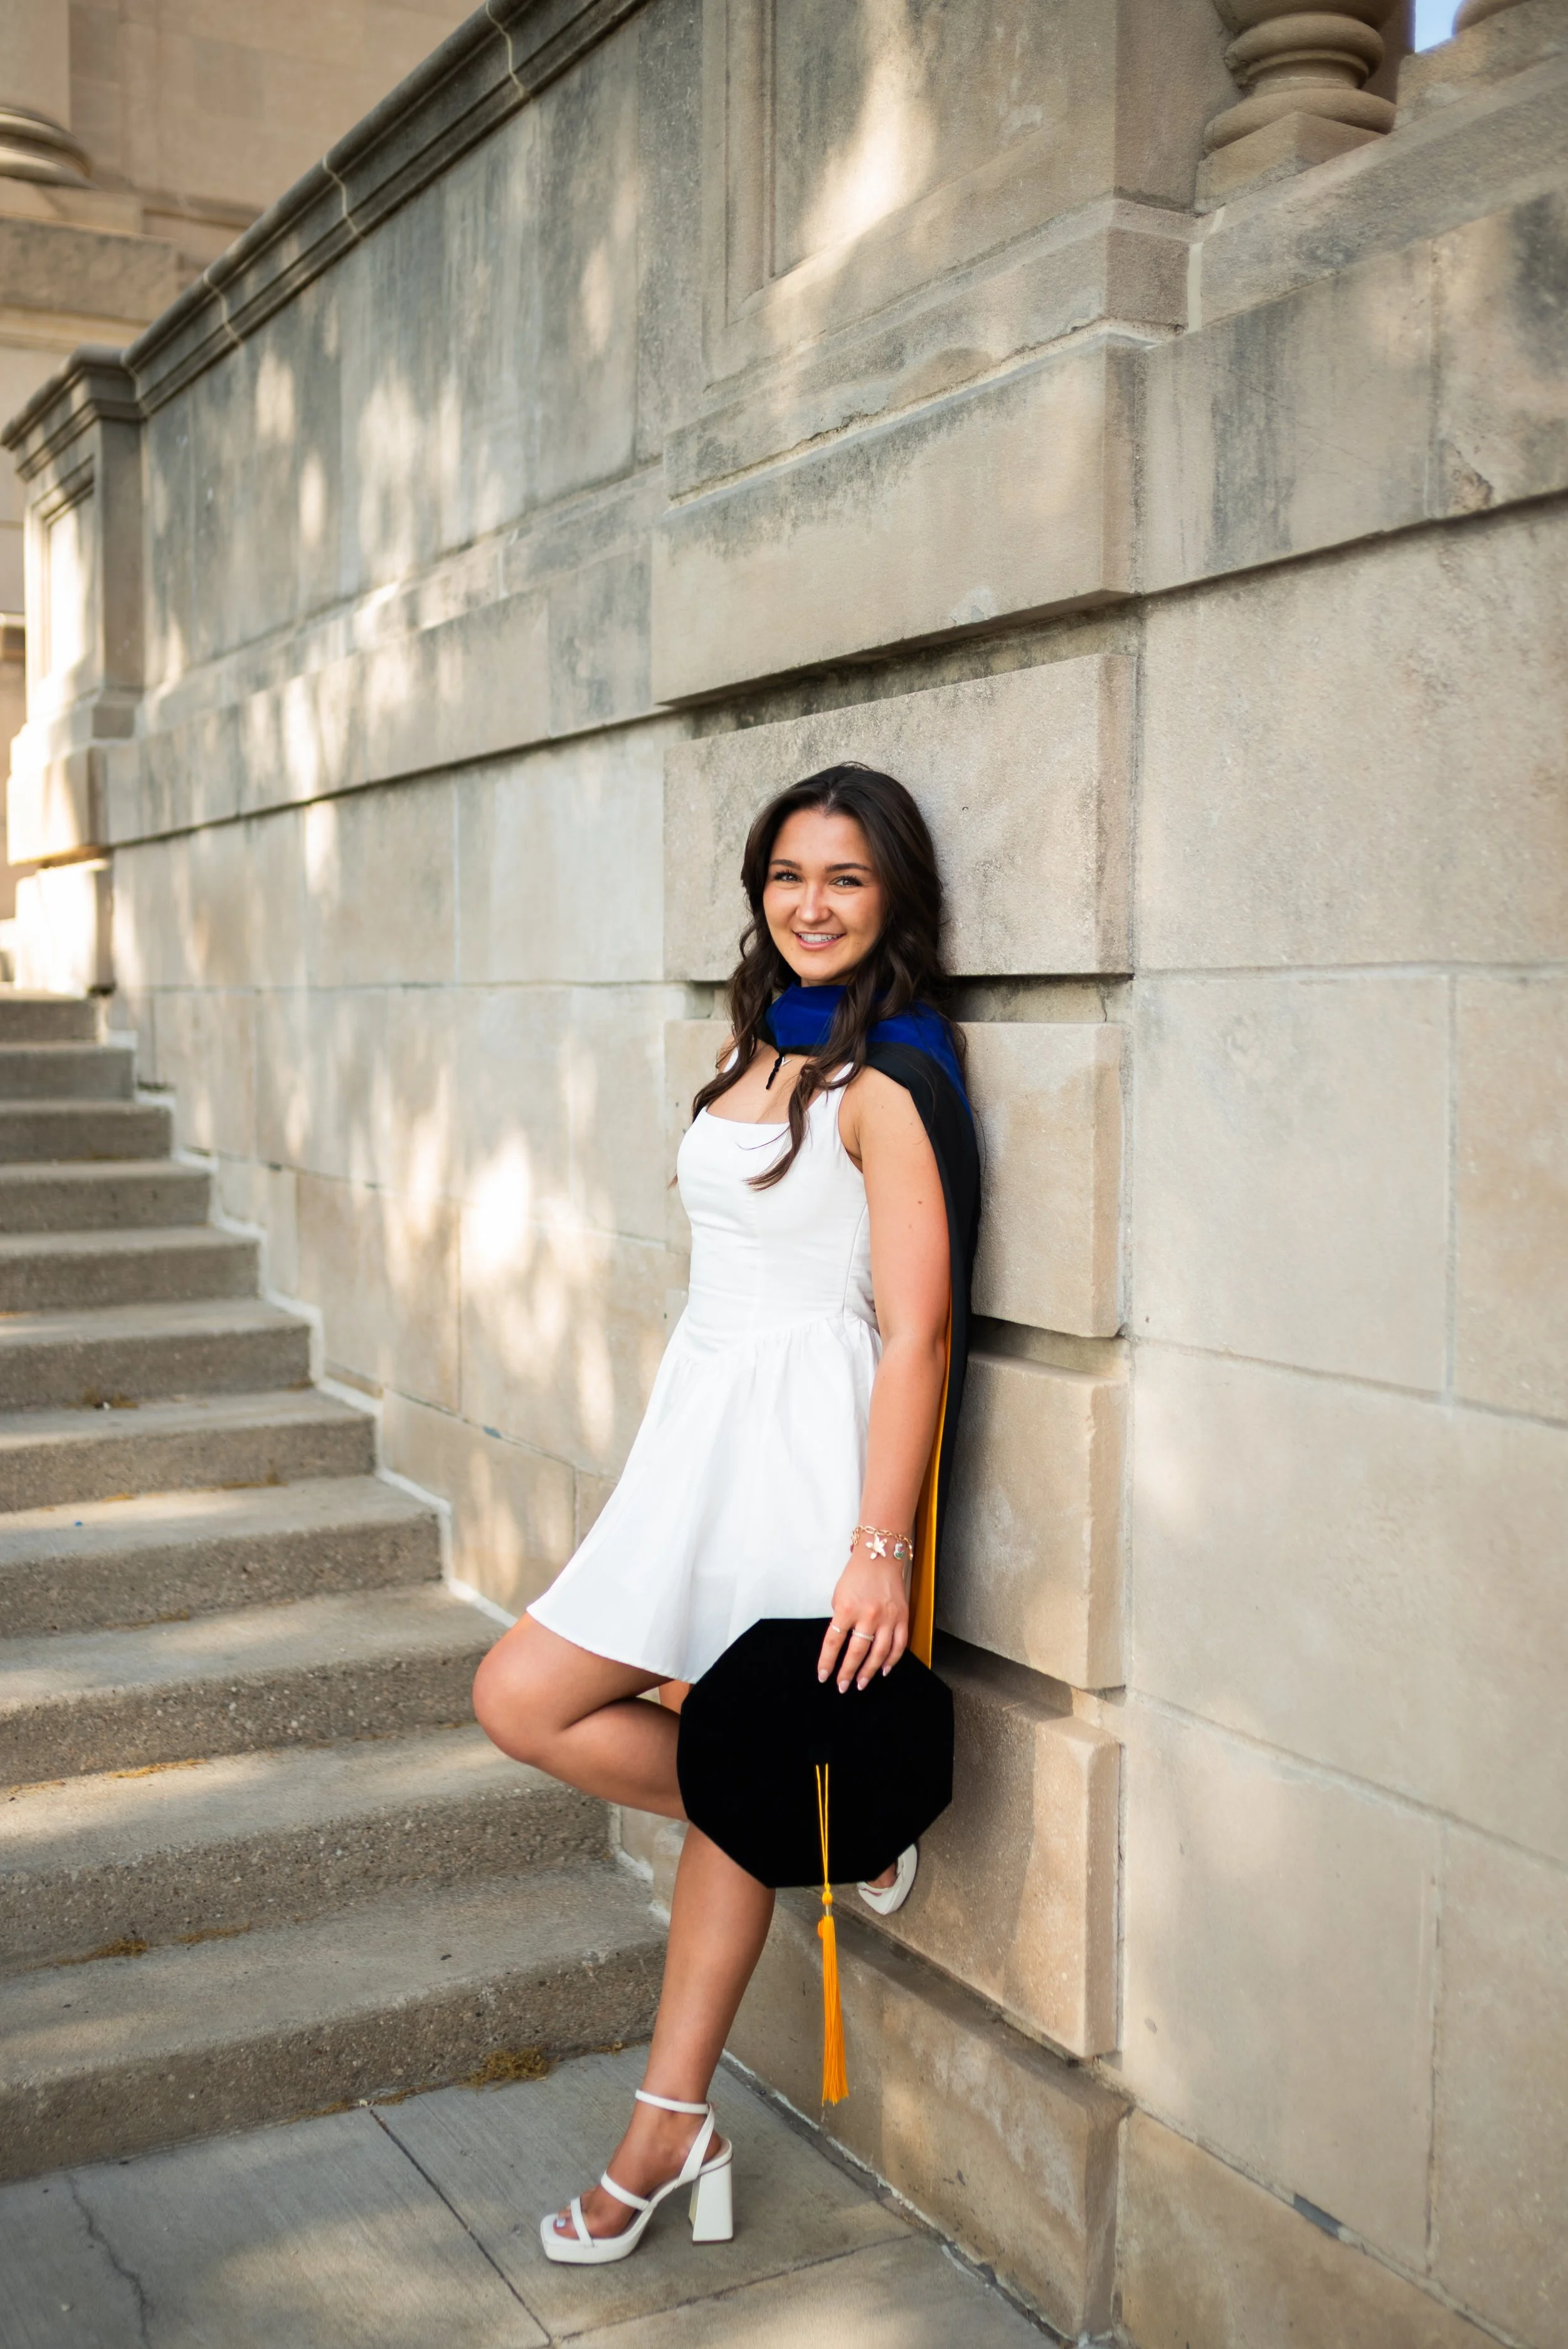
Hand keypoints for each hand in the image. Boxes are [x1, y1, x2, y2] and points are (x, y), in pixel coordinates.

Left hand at [817, 1541, 909, 1691]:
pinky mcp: (902, 1617)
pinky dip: (892, 1660)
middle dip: (848, 1673)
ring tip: (861, 1684)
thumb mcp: (839, 1595)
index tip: (823, 1676)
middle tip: (842, 1686)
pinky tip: (884, 1670)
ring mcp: (888, 1617)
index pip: (833, 1642)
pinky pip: (899, 1645)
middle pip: (857, 1652)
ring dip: (869, 1672)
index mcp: (847, 1608)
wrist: (880, 1556)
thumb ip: (840, 1620)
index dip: (827, 1662)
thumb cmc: (856, 1575)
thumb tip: (841, 1644)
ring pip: (879, 1653)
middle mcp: (868, 1615)